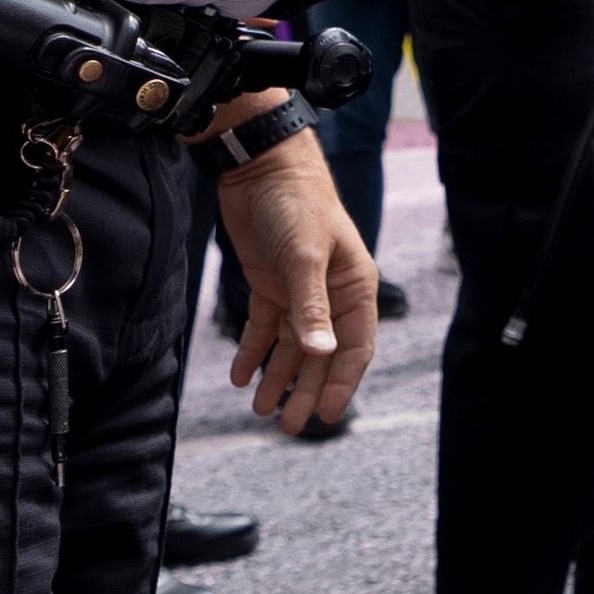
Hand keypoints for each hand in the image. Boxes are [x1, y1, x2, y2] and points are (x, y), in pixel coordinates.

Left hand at [212, 131, 376, 432]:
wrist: (260, 166)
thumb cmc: (296, 205)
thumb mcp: (305, 256)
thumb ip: (311, 307)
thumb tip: (320, 354)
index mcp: (354, 288)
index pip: (354, 347)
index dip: (342, 383)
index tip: (328, 416)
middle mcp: (330, 295)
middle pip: (321, 355)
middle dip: (306, 391)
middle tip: (289, 427)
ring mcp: (298, 291)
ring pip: (291, 347)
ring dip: (277, 378)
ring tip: (260, 411)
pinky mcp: (268, 284)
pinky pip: (263, 328)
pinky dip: (252, 352)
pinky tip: (239, 376)